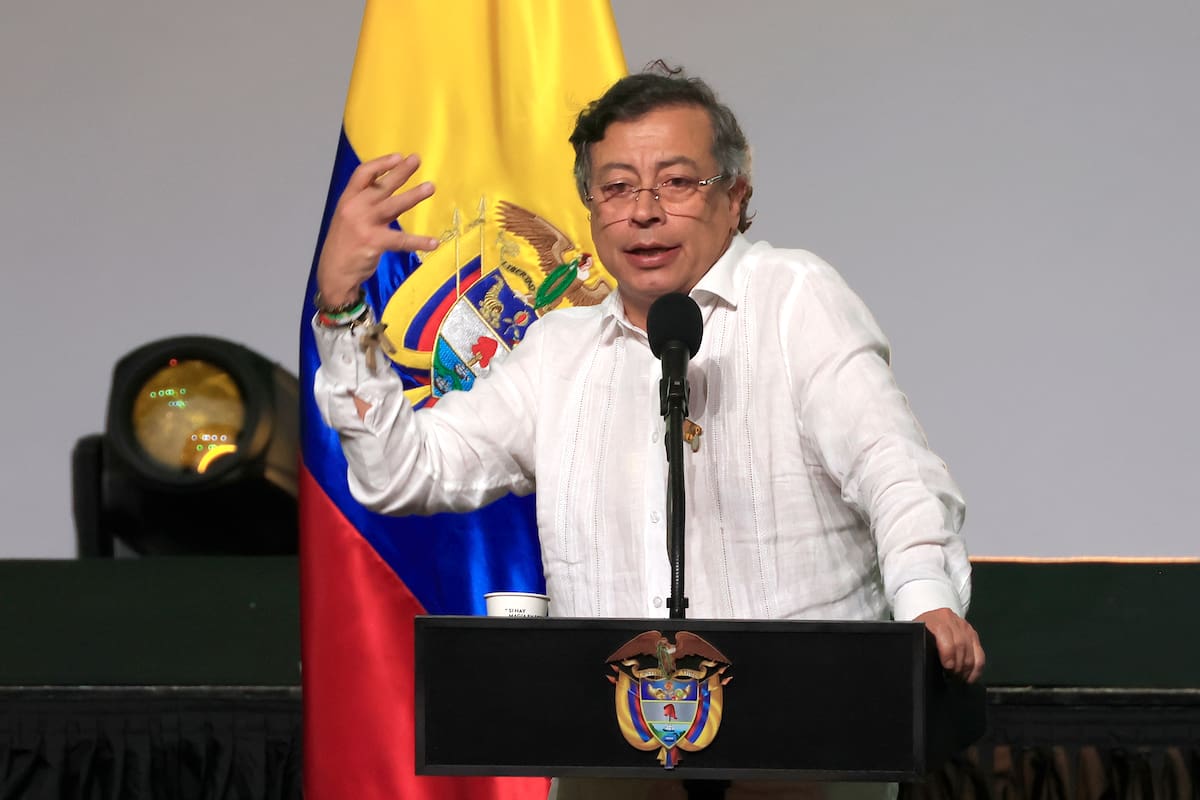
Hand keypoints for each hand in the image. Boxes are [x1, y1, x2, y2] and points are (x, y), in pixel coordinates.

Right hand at [315, 152, 441, 306]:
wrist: (334, 273)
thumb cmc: (344, 245)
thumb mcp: (348, 218)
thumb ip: (364, 204)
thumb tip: (386, 189)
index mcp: (347, 200)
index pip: (363, 174)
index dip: (381, 164)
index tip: (398, 157)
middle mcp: (354, 208)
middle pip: (382, 185)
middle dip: (401, 171)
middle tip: (417, 160)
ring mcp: (364, 224)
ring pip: (394, 205)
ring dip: (414, 195)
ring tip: (430, 187)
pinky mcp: (373, 242)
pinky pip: (401, 240)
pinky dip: (419, 241)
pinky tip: (434, 242)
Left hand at [915, 607, 984, 682]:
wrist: (927, 622)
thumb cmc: (920, 632)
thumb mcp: (918, 637)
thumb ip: (922, 646)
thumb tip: (927, 664)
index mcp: (936, 620)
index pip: (947, 638)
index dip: (949, 656)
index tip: (947, 667)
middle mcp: (951, 620)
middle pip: (961, 645)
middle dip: (958, 665)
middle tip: (952, 676)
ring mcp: (964, 626)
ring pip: (972, 651)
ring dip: (967, 668)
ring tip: (959, 678)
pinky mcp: (973, 633)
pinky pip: (980, 653)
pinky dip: (977, 668)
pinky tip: (970, 677)